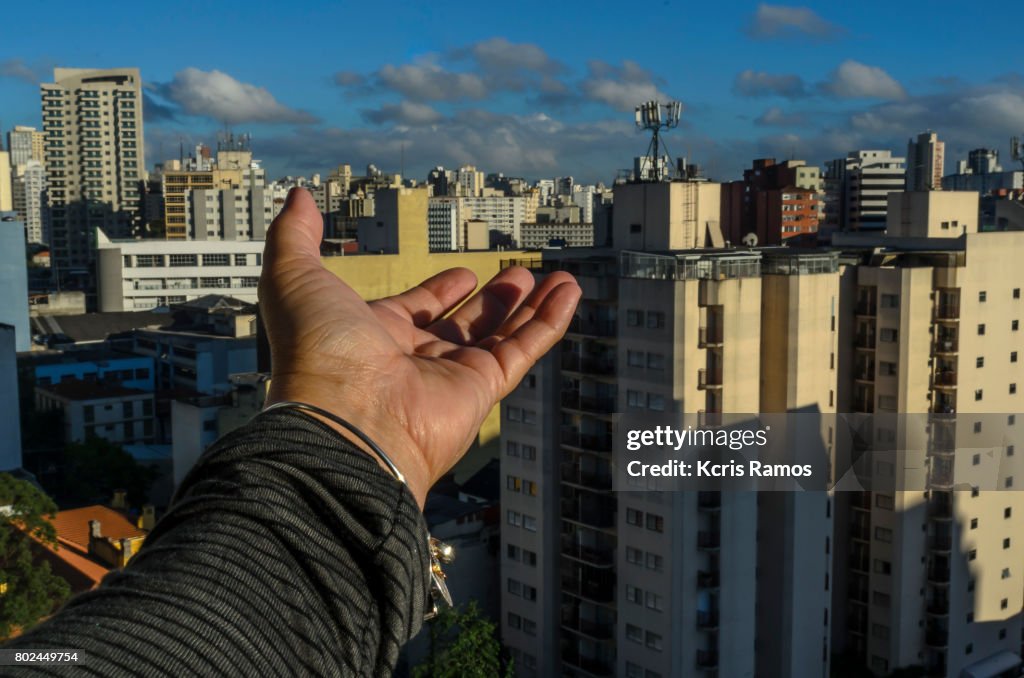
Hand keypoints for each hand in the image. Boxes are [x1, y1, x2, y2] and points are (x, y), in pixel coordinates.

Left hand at [258, 188, 580, 505]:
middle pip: (462, 327)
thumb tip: (298, 198)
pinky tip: (569, 291)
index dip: (438, 292)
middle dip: (490, 302)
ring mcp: (449, 378)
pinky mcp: (482, 390)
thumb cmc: (316, 352)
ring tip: (552, 278)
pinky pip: (524, 349)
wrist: (345, 420)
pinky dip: (550, 321)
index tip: (462, 276)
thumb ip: (295, 237)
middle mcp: (412, 360)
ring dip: (527, 308)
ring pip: (499, 338)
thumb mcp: (294, 277)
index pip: (415, 310)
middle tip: (515, 277)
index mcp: (371, 336)